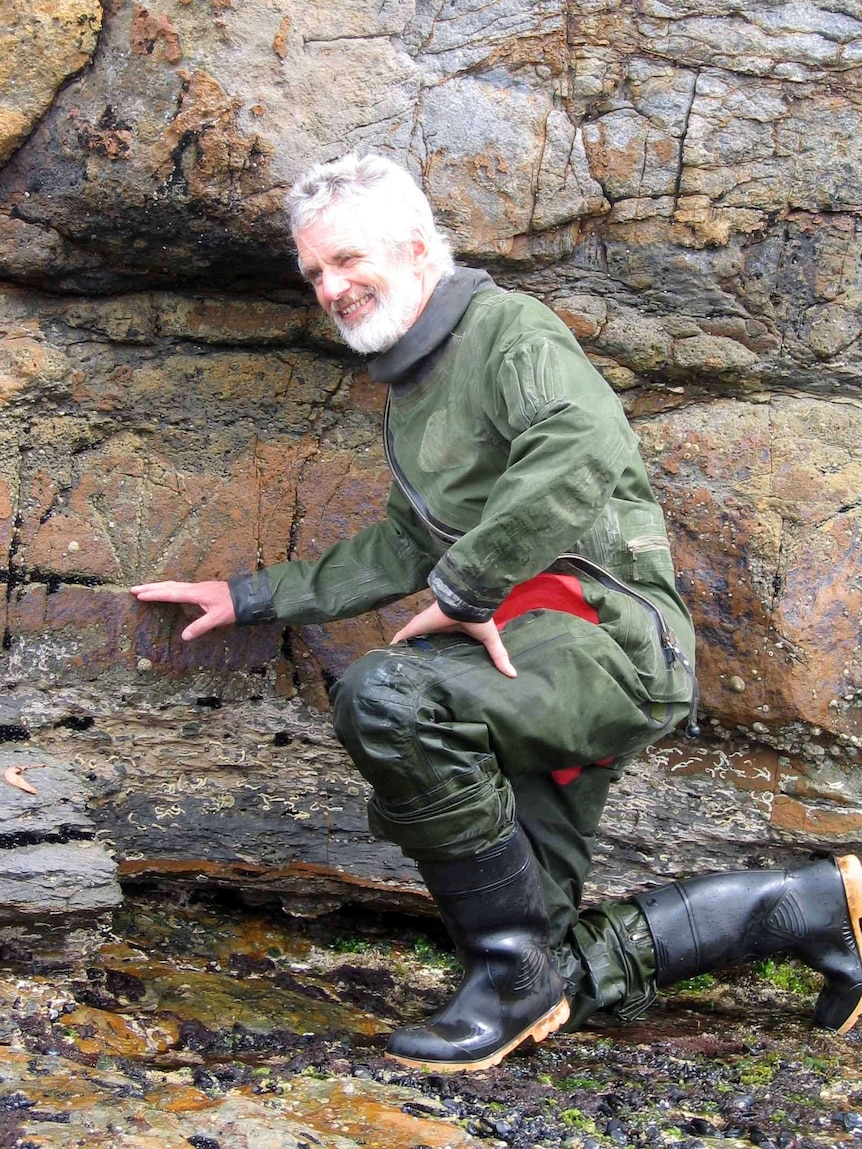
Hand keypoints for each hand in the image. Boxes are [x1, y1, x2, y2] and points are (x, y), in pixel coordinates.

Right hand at [129, 580, 235, 640]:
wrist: (249, 596)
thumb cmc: (234, 607)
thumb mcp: (217, 619)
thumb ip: (200, 627)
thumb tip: (184, 636)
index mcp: (195, 593)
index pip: (170, 593)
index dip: (154, 594)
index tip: (139, 594)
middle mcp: (194, 588)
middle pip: (168, 586)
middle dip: (150, 587)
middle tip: (133, 589)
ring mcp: (198, 587)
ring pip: (174, 585)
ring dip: (158, 586)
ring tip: (145, 589)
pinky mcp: (202, 589)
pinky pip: (180, 587)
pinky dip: (168, 588)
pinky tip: (168, 591)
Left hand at [390, 601, 516, 677]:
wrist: (466, 602)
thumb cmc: (477, 619)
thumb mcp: (490, 641)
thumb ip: (498, 657)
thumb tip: (513, 675)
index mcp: (451, 634)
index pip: (441, 647)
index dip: (437, 657)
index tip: (434, 671)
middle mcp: (435, 631)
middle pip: (423, 645)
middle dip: (418, 655)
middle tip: (412, 673)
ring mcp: (424, 628)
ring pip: (410, 641)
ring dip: (404, 650)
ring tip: (396, 667)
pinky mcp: (416, 626)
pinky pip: (401, 636)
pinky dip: (394, 644)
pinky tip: (386, 655)